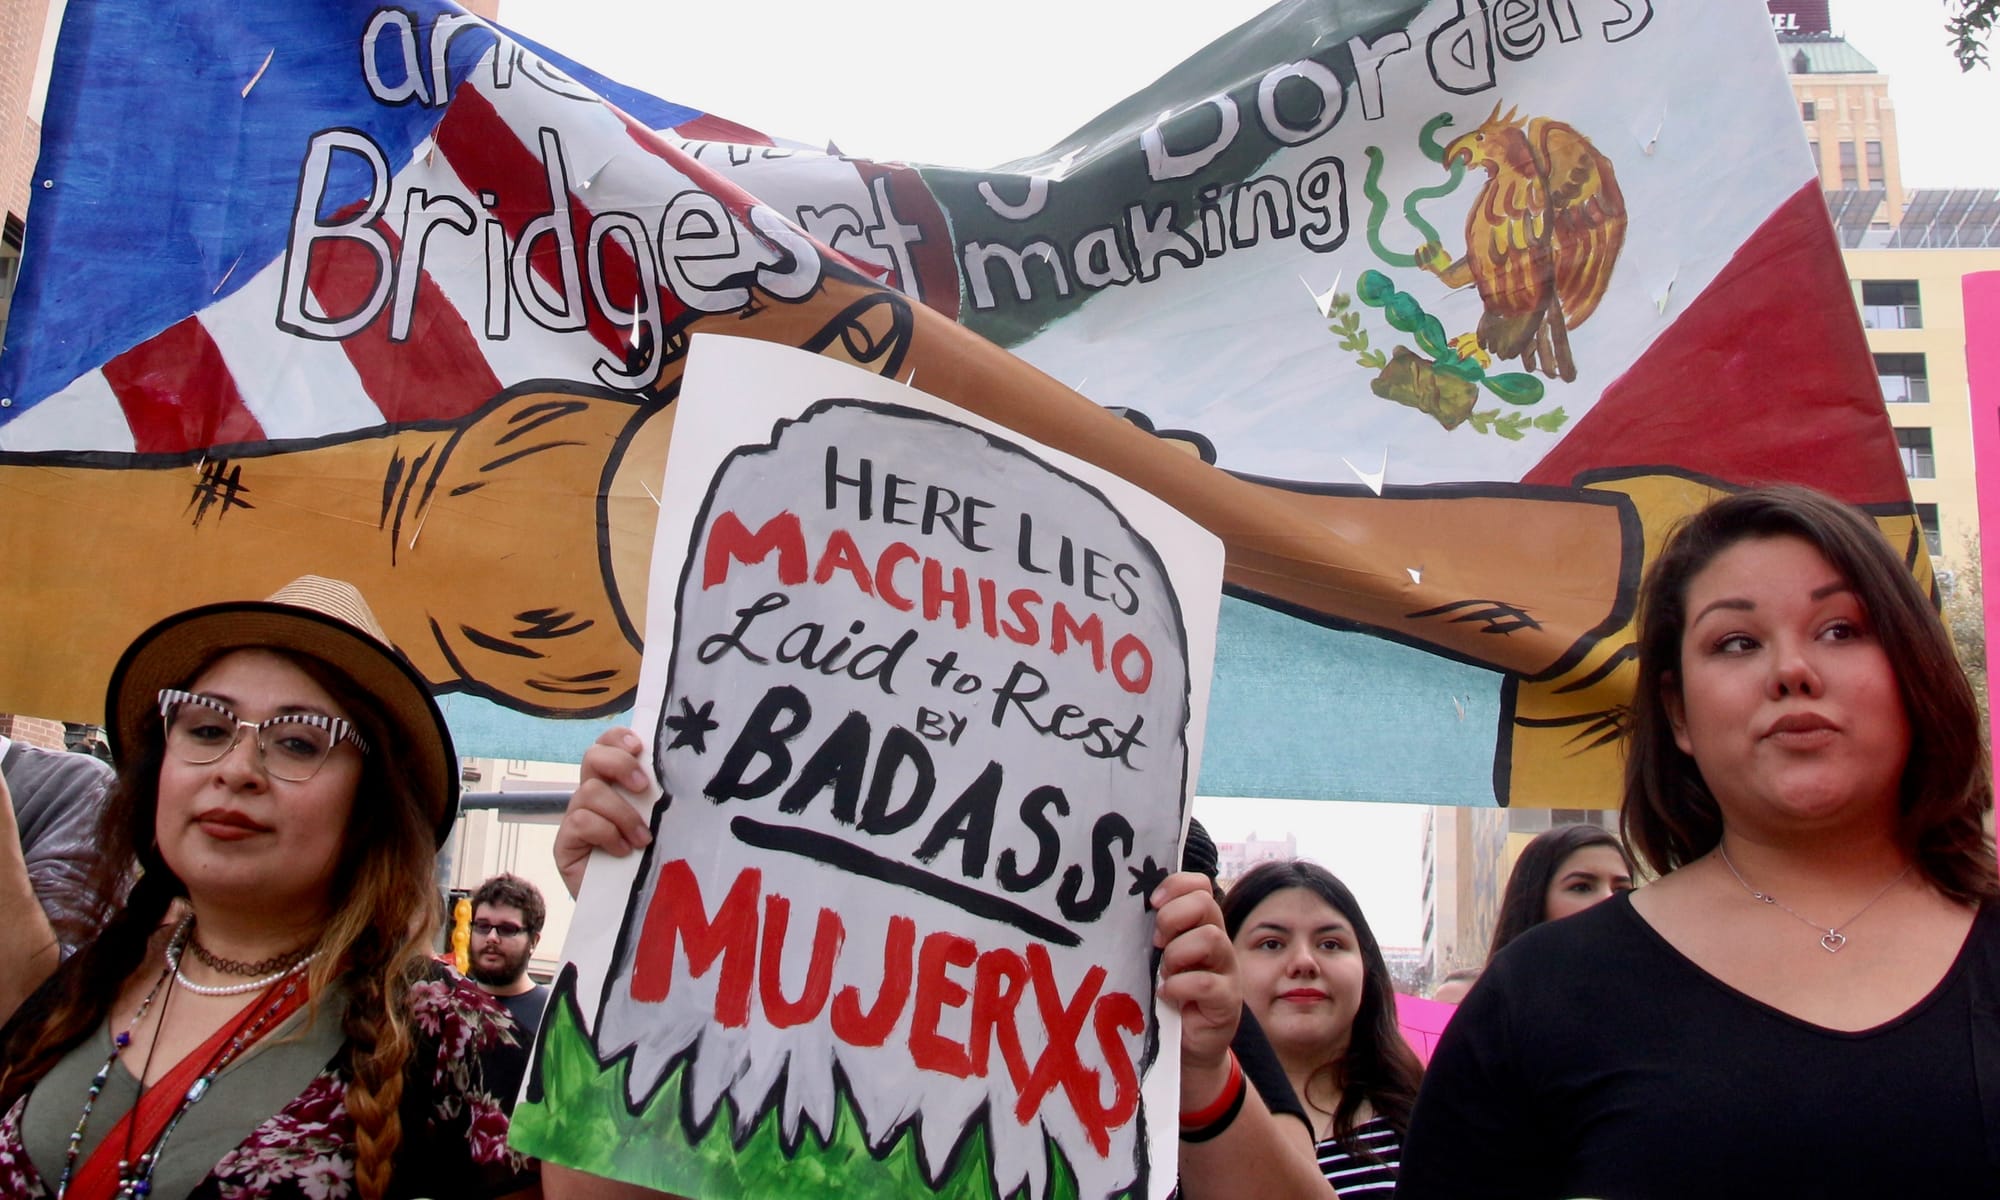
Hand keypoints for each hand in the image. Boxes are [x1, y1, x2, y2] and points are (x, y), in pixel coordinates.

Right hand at [554, 727, 654, 899]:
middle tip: (642, 787)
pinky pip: (581, 821)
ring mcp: (574, 817)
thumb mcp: (656, 823)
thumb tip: (681, 773)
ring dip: (622, 814)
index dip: (618, 738)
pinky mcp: (564, 842)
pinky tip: (622, 851)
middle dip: (619, 765)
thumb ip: (657, 799)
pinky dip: (607, 834)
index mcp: (614, 784)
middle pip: (592, 757)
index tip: (639, 747)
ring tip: (642, 839)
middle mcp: (590, 794)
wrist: (626, 907)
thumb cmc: (647, 861)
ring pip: (590, 792)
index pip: (607, 744)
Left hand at [1151, 871, 1239, 1078]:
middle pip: (1205, 903)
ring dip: (1177, 954)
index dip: (1175, 886)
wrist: (1188, 1047)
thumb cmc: (1169, 996)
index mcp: (1201, 925)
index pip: (1200, 885)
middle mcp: (1218, 942)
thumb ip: (1155, 935)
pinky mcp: (1227, 1001)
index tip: (1152, 904)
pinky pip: (1205, 983)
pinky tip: (1167, 996)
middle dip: (1172, 918)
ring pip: (1210, 938)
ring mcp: (1227, 970)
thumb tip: (1126, 910)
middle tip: (1157, 943)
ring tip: (1165, 973)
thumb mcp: (1159, 959)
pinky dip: (1179, 987)